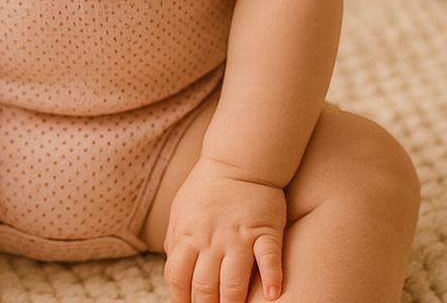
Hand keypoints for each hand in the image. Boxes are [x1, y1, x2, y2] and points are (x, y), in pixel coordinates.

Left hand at [164, 157, 286, 302]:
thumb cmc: (207, 186)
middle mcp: (211, 239)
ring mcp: (239, 236)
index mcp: (188, 234)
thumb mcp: (181, 209)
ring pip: (234, 281)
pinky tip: (273, 296)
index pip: (178, 278)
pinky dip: (272, 279)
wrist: (239, 157)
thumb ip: (175, 240)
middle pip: (204, 286)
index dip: (179, 300)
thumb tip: (172, 273)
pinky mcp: (265, 231)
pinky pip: (269, 259)